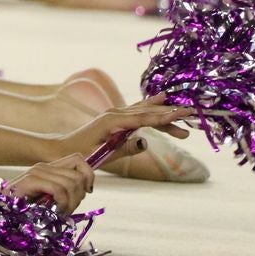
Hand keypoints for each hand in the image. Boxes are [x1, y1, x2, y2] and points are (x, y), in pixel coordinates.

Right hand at [7, 154, 95, 212]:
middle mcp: (43, 167)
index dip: (88, 174)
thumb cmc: (28, 211)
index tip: (87, 191)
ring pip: (71, 182)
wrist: (3, 215)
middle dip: (79, 195)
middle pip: (78, 175)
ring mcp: (36, 172)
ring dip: (71, 203)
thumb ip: (67, 191)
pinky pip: (59, 190)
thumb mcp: (53, 200)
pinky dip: (62, 203)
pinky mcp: (31, 181)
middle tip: (68, 208)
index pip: (78, 159)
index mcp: (49, 168)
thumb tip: (86, 188)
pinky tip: (56, 211)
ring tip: (61, 212)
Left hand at [58, 94, 193, 163]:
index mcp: (113, 121)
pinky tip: (161, 100)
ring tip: (184, 115)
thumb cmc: (81, 154)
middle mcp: (114, 113)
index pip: (145, 118)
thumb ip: (125, 149)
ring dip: (163, 114)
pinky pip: (137, 112)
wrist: (62, 148)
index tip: (184, 114)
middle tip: (192, 112)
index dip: (166, 117)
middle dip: (171, 113)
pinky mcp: (114, 118)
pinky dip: (150, 107)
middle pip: (148, 112)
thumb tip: (146, 142)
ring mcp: (114, 114)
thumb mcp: (103, 155)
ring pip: (144, 111)